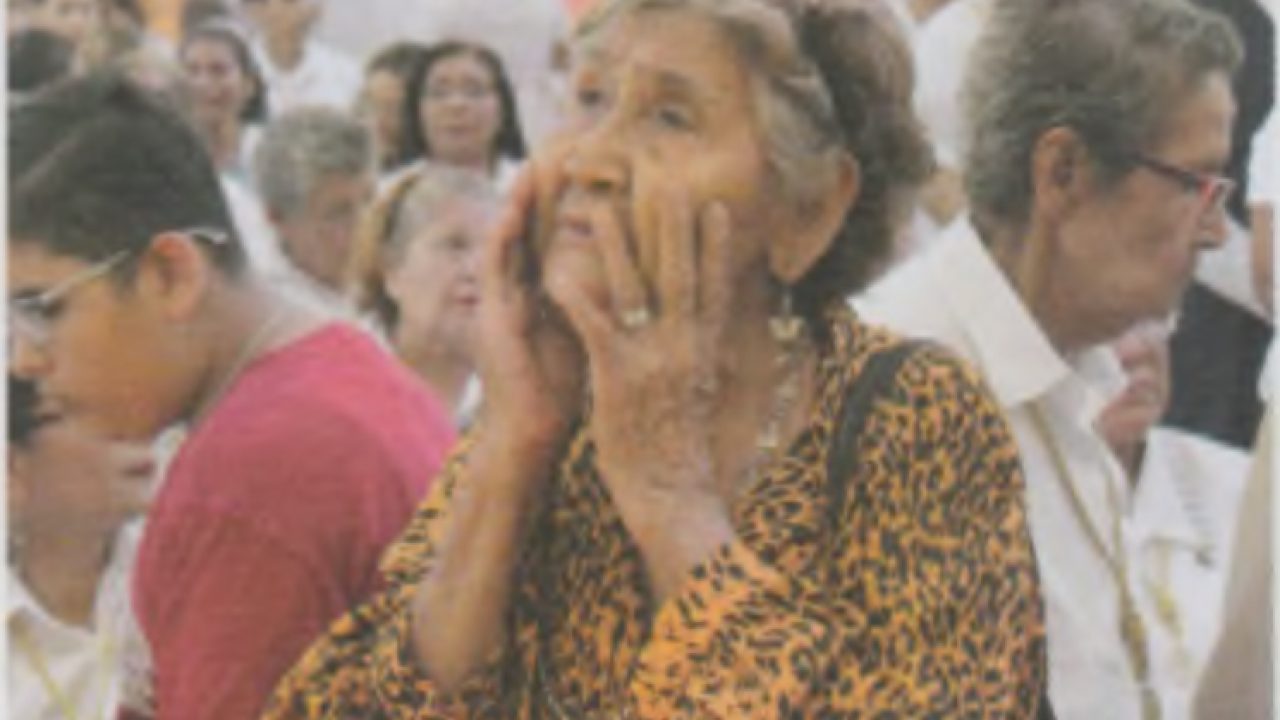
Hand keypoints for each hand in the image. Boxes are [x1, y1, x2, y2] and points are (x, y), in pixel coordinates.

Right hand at [474, 155, 585, 463]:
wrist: (536, 429)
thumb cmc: (568, 384)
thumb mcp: (594, 328)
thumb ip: (607, 295)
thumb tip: (648, 269)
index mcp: (550, 288)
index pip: (561, 232)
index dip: (574, 198)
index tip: (595, 164)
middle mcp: (525, 288)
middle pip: (536, 226)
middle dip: (546, 188)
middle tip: (560, 146)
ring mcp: (505, 301)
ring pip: (512, 239)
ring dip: (518, 204)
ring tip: (531, 166)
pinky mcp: (492, 318)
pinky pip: (494, 271)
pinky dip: (500, 240)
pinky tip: (509, 214)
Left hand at [546, 176, 733, 507]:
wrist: (671, 495)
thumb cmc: (679, 454)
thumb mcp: (697, 401)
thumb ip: (694, 366)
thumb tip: (700, 349)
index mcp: (704, 352)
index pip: (714, 288)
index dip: (716, 247)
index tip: (717, 210)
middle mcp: (684, 347)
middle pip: (680, 274)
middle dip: (673, 227)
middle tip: (668, 182)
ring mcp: (652, 358)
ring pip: (634, 288)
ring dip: (616, 245)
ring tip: (598, 208)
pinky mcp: (618, 374)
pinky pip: (594, 323)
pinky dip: (575, 295)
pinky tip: (557, 270)